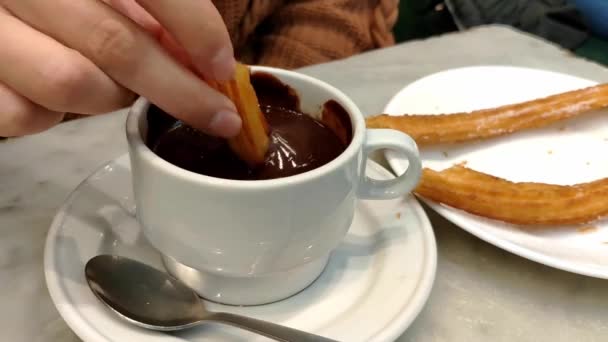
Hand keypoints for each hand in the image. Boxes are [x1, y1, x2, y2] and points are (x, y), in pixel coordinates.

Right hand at [0, 0, 240, 136]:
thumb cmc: (51, 1)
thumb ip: (145, 9)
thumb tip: (201, 56)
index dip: (195, 26)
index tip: (223, 65)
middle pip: (116, 44)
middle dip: (180, 91)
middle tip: (219, 116)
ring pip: (72, 85)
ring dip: (114, 98)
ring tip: (120, 89)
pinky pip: (27, 115)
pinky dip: (56, 116)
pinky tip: (58, 95)